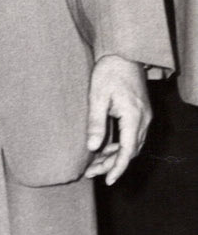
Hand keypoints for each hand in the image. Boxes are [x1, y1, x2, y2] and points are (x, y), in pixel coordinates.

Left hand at [84, 54, 151, 183]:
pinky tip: (104, 149)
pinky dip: (119, 145)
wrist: (123, 53)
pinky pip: (132, 135)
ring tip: (94, 164)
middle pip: (130, 151)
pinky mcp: (140, 112)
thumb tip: (92, 147)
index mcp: (134, 116)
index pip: (127, 151)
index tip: (108, 180)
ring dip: (115, 156)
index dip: (117, 168)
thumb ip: (96, 122)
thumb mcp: (97, 97)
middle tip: (90, 173)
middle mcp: (144, 119)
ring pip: (132, 145)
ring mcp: (144, 116)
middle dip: (111, 164)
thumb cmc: (108, 72)